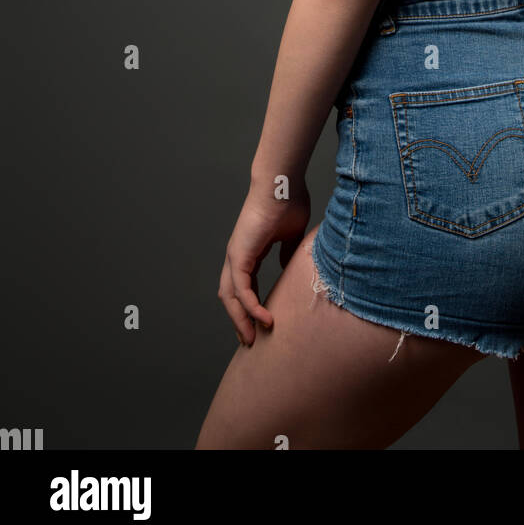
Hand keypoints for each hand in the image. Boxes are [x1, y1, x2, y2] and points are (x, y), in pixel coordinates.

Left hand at [217, 176, 310, 347]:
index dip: (249, 306)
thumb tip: (286, 266)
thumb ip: (286, 251)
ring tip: (254, 338)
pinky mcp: (239, 255)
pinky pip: (242, 290)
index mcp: (249, 250)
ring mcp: (235, 256)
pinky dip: (251, 307)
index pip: (243, 286)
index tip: (260, 324)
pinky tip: (264, 320)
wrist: (282, 184)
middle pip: (231, 297)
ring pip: (231, 298)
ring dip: (241, 320)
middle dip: (240, 320)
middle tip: (250, 340)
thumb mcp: (291, 234)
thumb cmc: (289, 202)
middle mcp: (237, 256)